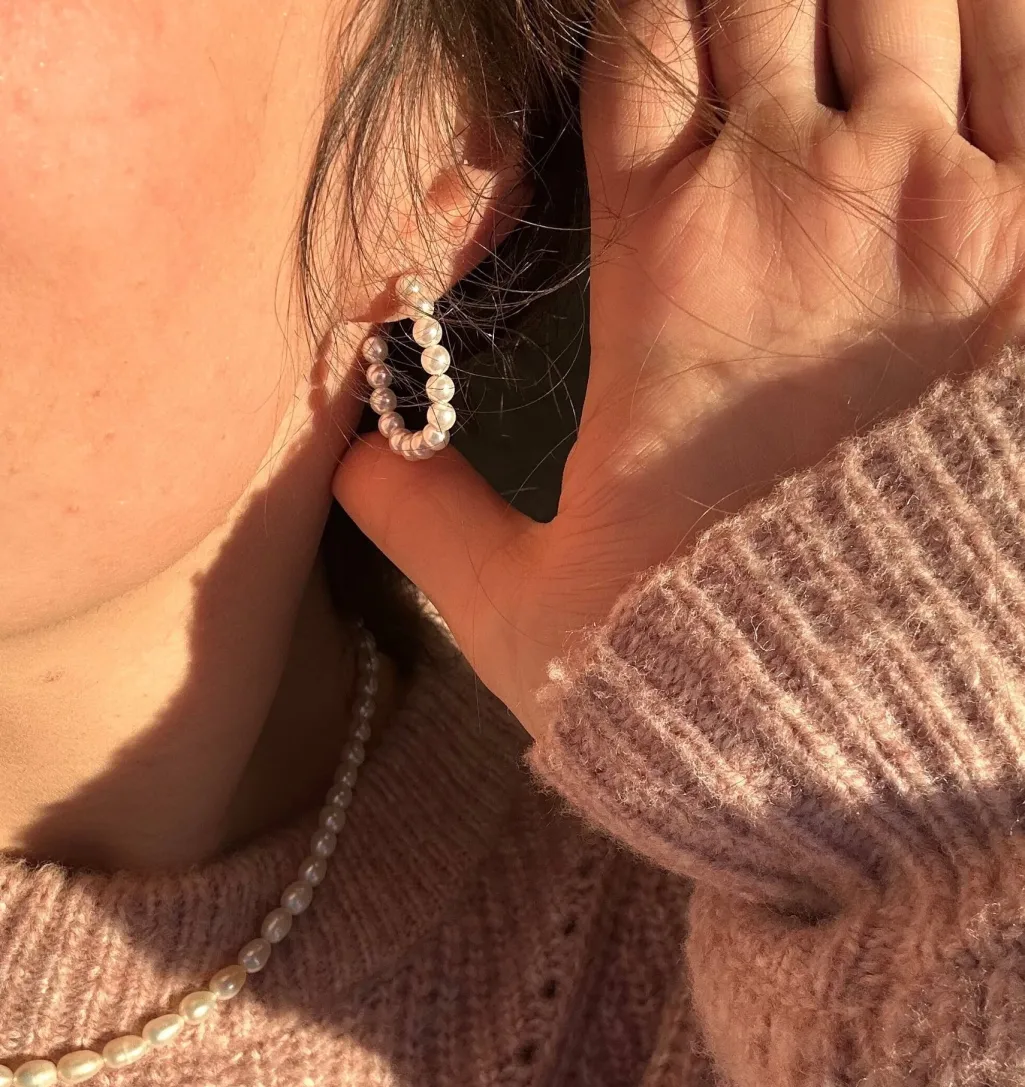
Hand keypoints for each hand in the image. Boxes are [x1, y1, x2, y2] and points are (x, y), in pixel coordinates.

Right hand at [335, 0, 1024, 737]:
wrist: (889, 729)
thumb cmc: (706, 673)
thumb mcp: (521, 609)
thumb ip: (423, 514)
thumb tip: (346, 455)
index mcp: (664, 253)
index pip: (641, 29)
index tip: (663, 18)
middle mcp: (796, 191)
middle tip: (753, 31)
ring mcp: (940, 199)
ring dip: (867, 0)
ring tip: (848, 32)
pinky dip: (990, 20)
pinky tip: (963, 29)